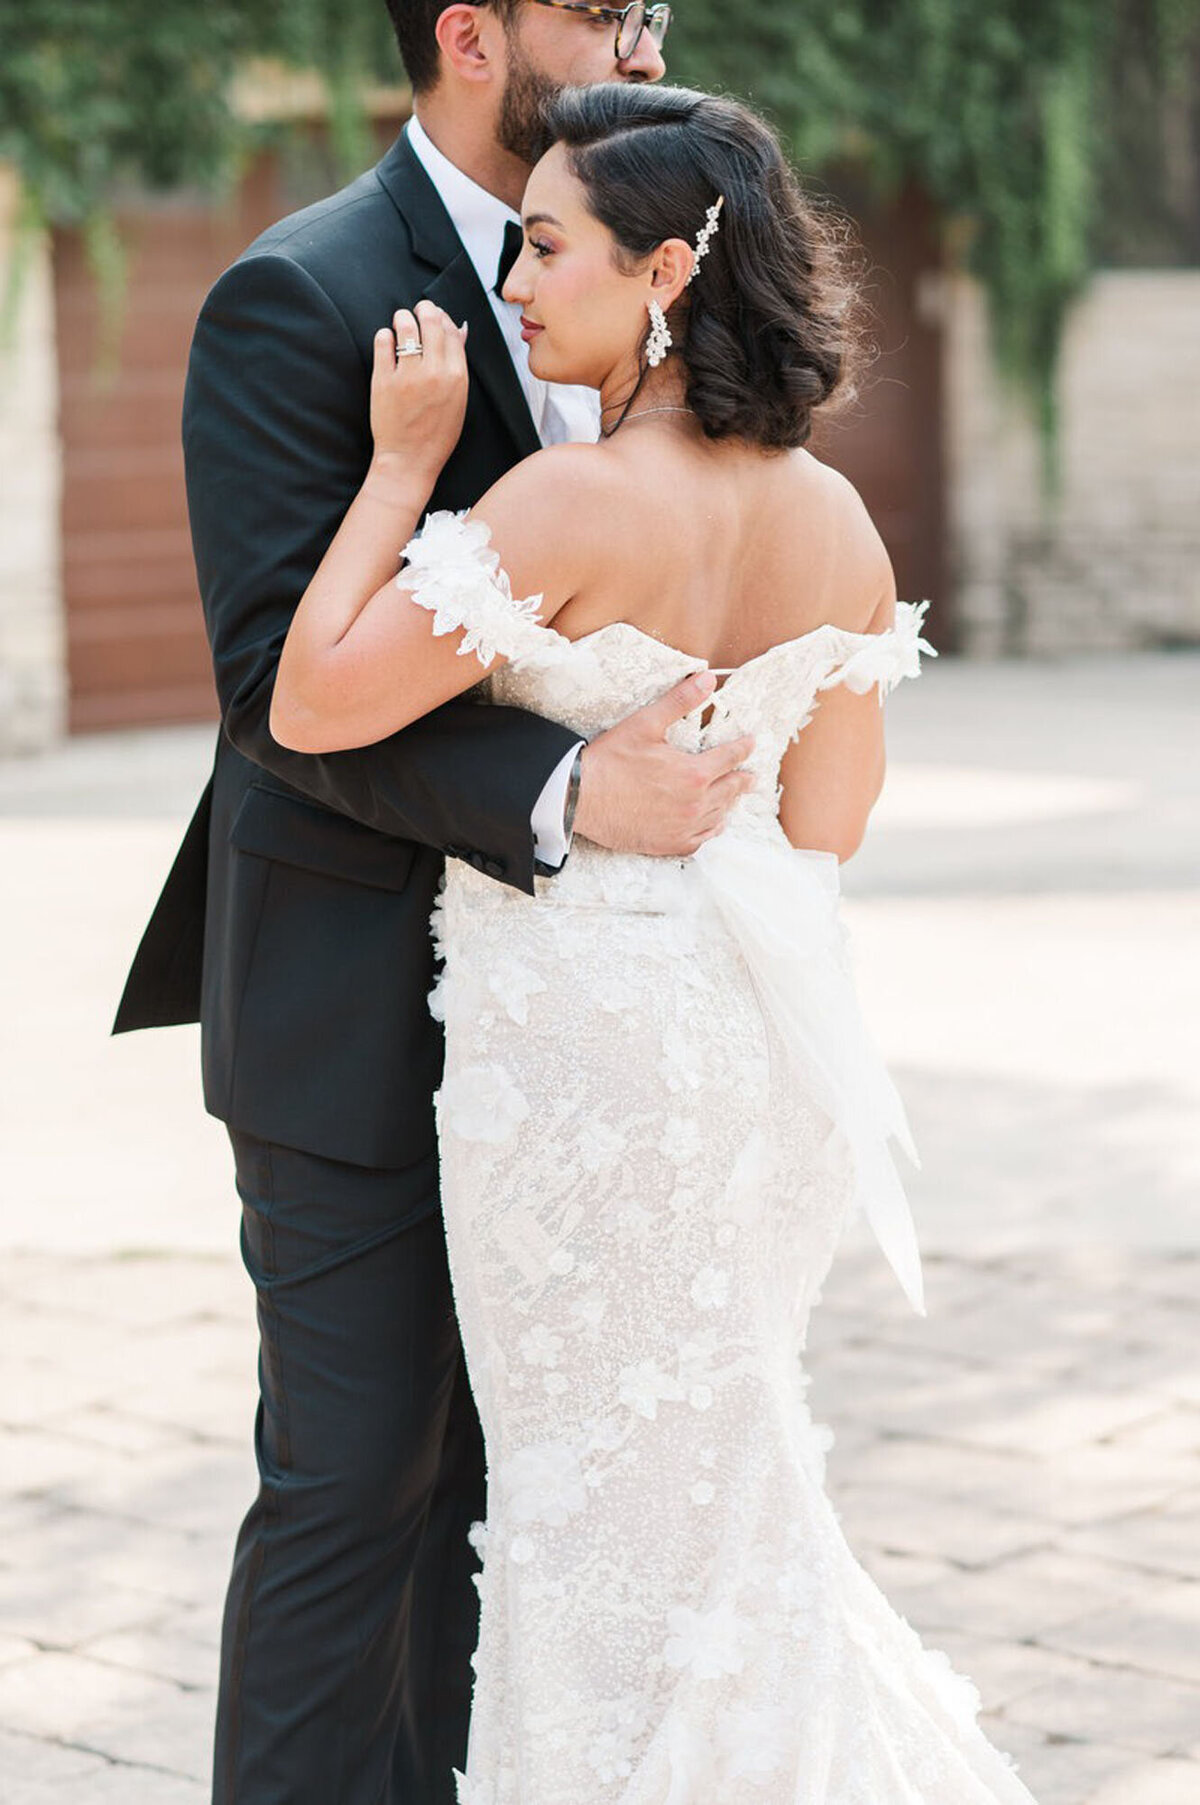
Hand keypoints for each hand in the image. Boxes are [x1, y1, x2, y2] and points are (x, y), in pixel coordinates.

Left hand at [370, 300, 468, 488]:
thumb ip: (458, 365)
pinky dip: (385, 336)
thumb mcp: (458, 401)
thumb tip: (460, 331)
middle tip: (418, 310)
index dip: (444, 317)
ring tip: (401, 323)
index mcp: (457, 377)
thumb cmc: (436, 434)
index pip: (452, 331)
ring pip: (406, 325)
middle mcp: (434, 373)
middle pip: (432, 321)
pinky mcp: (383, 380)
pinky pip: (383, 342)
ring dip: (403, 318)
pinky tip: (387, 342)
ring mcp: (408, 376)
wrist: (409, 460)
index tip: (437, 316)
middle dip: (424, 309)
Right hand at [573, 672, 754, 856]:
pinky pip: (701, 839)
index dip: (742, 748)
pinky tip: (714, 824)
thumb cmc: (611, 760)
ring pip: (719, 815)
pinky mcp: (669, 844)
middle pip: (730, 789)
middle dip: (742, 779)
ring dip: (729, 803)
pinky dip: (712, 829)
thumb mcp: (646, 723)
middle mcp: (695, 803)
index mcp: (694, 773)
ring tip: (734, 797)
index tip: (750, 743)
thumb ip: (680, 701)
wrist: (581, 798)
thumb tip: (707, 678)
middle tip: (750, 776)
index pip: (729, 757)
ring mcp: (684, 827)